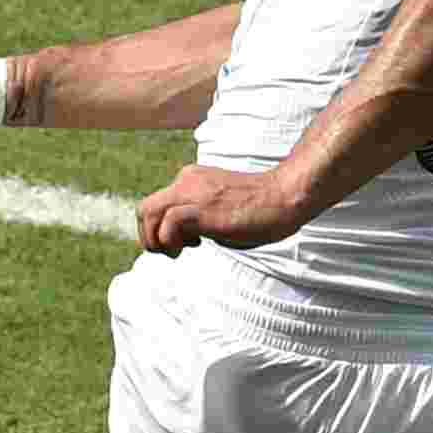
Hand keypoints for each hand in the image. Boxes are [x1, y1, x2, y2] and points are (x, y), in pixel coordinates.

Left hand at [136, 163, 309, 255]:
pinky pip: (167, 224)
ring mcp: (191, 192)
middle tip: (171, 252)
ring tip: (176, 252)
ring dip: (155, 240)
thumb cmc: (265, 209)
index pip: (158, 205)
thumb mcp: (224, 210)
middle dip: (150, 237)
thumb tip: (188, 239)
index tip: (188, 244)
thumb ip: (202, 218)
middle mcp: (186, 181)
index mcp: (192, 179)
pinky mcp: (200, 207)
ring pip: (148, 213)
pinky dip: (172, 240)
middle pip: (145, 209)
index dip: (162, 230)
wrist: (287, 197)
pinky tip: (196, 245)